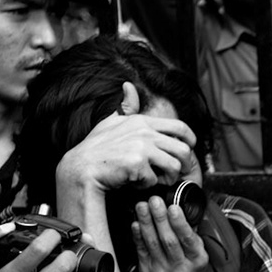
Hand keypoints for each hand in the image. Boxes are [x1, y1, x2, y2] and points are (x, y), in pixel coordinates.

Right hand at [56, 83, 194, 192]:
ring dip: (168, 178)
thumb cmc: (96, 148)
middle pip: (184, 150)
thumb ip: (125, 107)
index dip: (190, 140)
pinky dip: (146, 185)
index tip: (189, 149)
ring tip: (155, 179)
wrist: (81, 168)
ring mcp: (141, 147)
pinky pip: (155, 180)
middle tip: (173, 172)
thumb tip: (129, 85)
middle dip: (183, 165)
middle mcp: (144, 132)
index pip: (180, 127)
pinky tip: (134, 181)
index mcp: (142, 122)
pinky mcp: (137, 164)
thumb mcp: (111, 121)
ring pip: (174, 166)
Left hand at [131, 198, 211, 271]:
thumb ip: (190, 236)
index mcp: (197, 261)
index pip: (188, 239)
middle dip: (160, 218)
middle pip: (168, 240)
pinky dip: (137, 236)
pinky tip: (135, 223)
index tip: (173, 207)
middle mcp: (180, 268)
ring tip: (142, 206)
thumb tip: (180, 211)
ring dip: (146, 222)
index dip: (179, 223)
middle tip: (154, 200)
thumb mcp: (199, 257)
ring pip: (152, 243)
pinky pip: (141, 251)